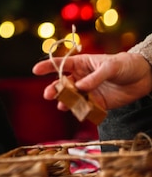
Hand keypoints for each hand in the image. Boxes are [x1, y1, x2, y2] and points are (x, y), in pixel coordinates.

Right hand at [32, 52, 151, 109]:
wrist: (143, 77)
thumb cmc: (125, 65)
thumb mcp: (111, 67)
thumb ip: (95, 77)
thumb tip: (80, 87)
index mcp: (82, 63)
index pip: (62, 64)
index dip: (48, 66)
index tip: (35, 70)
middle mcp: (82, 77)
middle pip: (64, 83)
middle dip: (55, 88)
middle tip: (48, 94)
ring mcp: (89, 91)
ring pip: (73, 97)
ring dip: (66, 101)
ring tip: (61, 106)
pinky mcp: (98, 103)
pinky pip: (86, 108)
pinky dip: (80, 111)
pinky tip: (77, 113)